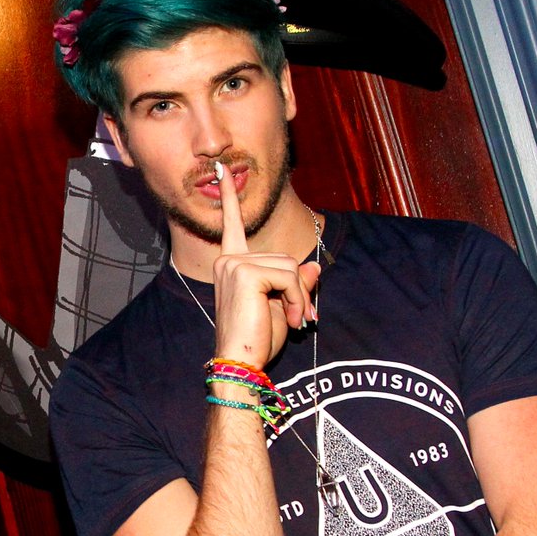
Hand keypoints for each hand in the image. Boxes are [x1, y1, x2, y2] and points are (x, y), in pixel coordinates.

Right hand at [211, 162, 319, 368]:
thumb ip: (296, 283)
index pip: (232, 226)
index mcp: (231, 265)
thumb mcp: (284, 307)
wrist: (241, 364)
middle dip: (299, 289)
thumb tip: (313, 267)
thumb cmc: (256, 342)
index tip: (222, 171)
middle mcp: (229, 259)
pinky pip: (290, 276)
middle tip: (301, 318)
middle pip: (284, 258)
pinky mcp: (246, 273)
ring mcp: (234, 264)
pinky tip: (292, 319)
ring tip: (295, 321)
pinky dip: (298, 299)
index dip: (230, 198)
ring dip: (300, 297)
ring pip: (290, 266)